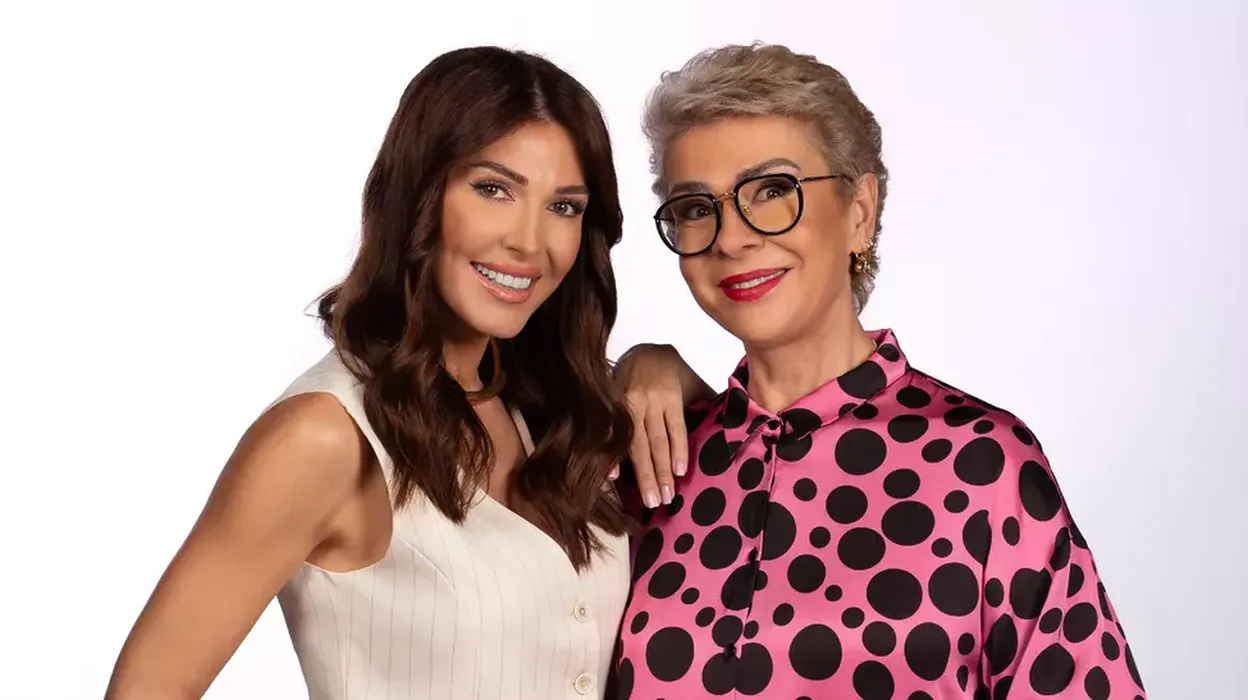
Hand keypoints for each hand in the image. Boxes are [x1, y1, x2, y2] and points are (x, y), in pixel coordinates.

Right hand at [614, 344, 703, 508]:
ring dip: (642, 474)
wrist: (641, 350)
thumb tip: (735, 426)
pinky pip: (612, 437)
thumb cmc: (673, 372)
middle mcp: (646, 401)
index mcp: (670, 395)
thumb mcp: (693, 383)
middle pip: (653, 442)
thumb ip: (706, 405)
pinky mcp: (611, 408)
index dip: (677, 451)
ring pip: (634, 445)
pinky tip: (614, 478)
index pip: (674, 428)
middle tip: (663, 501)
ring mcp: (626, 405)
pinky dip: (613, 458)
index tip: (680, 474)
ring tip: (649, 499)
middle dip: (659, 473)